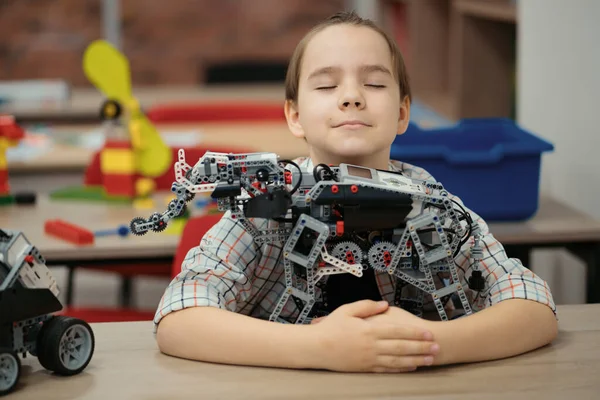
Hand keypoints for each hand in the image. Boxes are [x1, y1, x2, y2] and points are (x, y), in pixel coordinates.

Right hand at [310, 300, 438, 372]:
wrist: (316, 347)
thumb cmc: (330, 327)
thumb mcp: (347, 310)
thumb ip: (367, 306)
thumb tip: (384, 304)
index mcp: (369, 329)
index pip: (397, 331)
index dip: (415, 332)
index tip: (428, 332)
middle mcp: (372, 346)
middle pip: (402, 346)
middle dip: (421, 347)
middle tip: (437, 347)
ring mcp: (369, 359)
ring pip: (398, 360)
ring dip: (416, 359)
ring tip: (430, 359)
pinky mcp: (365, 368)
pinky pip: (387, 369)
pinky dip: (401, 369)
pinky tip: (412, 367)